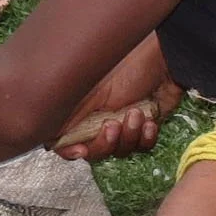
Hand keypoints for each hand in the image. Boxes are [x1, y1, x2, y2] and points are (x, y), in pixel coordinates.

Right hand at [55, 36, 182, 162]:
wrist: (165, 64)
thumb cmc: (130, 69)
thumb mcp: (94, 93)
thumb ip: (70, 117)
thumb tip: (50, 137)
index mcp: (82, 111)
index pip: (66, 140)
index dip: (71, 150)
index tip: (81, 150)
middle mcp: (99, 120)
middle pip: (94, 151)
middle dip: (105, 143)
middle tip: (113, 125)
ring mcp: (122, 126)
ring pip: (120, 151)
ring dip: (129, 136)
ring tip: (136, 113)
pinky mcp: (143, 129)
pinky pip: (142, 148)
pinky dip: (146, 137)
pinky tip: (150, 121)